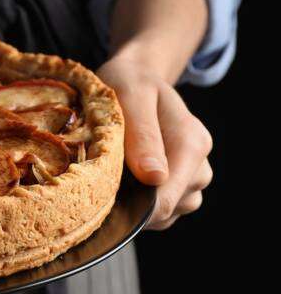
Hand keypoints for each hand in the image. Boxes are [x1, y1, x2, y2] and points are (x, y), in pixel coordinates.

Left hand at [97, 53, 212, 229]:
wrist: (136, 78)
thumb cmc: (130, 83)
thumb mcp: (131, 96)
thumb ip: (143, 134)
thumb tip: (154, 178)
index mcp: (191, 144)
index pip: (166, 198)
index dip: (132, 208)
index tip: (97, 201)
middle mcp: (199, 165)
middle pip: (166, 210)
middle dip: (130, 205)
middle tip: (95, 184)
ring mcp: (191, 178)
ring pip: (164, 215)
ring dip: (134, 206)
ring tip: (108, 177)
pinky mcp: (177, 186)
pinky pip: (160, 211)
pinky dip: (138, 204)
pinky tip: (118, 182)